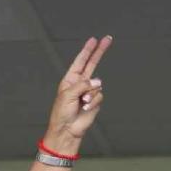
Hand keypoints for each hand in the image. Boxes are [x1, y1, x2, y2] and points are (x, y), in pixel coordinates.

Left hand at [42, 35, 110, 155]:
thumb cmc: (62, 113)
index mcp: (70, 79)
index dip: (87, 50)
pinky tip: (86, 108)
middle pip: (92, 64)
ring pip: (97, 86)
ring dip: (90, 95)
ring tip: (82, 103)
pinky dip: (93, 102)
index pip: (80, 61)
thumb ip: (83, 85)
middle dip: (100, 52)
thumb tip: (98, 81)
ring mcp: (88, 92)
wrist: (67, 130)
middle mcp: (80, 83)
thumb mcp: (68, 95)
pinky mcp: (95, 101)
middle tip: (108, 39)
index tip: (94, 40)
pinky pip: (99, 96)